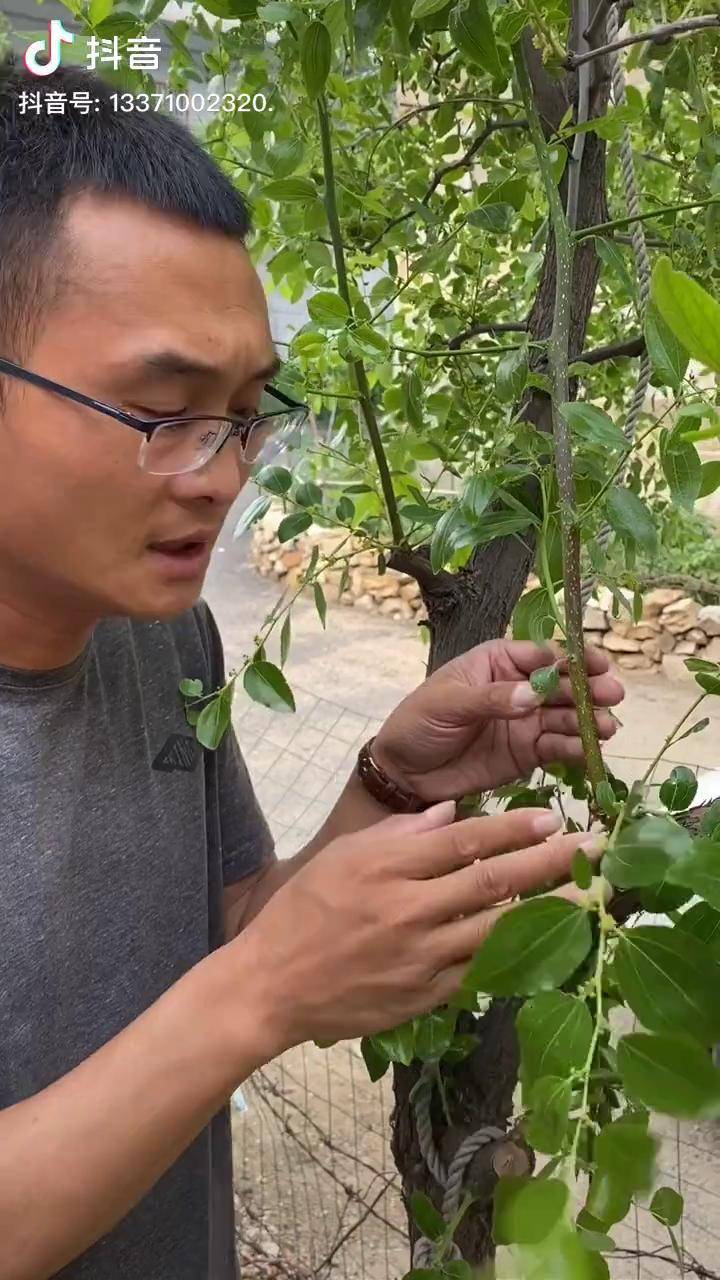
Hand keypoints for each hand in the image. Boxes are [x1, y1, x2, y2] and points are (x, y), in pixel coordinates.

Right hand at [236, 804, 601, 1050]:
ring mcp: (420, 959)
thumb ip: (401, 832)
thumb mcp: (344, 855)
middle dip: (551, 861)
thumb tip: (455, 813)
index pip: (464, 842)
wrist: (271, 986)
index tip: (553, 816)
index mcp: (386, 867)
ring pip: (497, 930)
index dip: (514, 828)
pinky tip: (547, 943)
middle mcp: (408, 911)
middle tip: (597, 847)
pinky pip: (479, 972)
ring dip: (550, 911)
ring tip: (591, 895)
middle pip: (493, 882)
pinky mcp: (424, 997)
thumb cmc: (304, 910)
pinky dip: (515, 956)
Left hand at [371, 640, 624, 801]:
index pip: (543, 654)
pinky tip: (590, 752)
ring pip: (567, 717)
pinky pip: (559, 748)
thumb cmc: (418, 724)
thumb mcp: (447, 704)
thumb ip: (490, 699)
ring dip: (590, 721)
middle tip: (612, 695)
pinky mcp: (529, 753)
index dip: (572, 658)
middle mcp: (520, 688)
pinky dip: (577, 750)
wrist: (403, 774)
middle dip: (590, 689)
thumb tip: (532, 694)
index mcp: (498, 662)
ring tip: (606, 728)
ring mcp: (527, 721)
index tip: (596, 664)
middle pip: (564, 685)